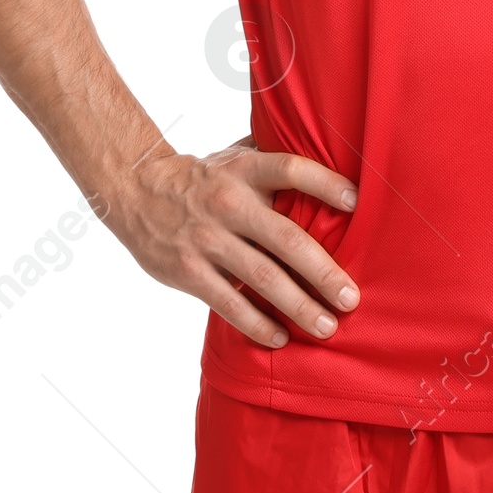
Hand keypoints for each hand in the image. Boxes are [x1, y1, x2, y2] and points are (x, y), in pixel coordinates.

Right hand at [105, 137, 360, 347]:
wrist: (135, 190)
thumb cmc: (204, 176)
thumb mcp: (235, 157)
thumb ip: (274, 161)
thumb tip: (331, 154)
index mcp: (245, 171)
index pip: (290, 170)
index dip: (324, 183)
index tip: (357, 202)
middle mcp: (229, 203)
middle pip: (286, 238)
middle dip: (323, 272)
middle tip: (351, 298)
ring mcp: (207, 239)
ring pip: (262, 278)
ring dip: (298, 306)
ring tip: (326, 326)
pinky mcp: (188, 271)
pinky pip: (229, 303)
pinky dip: (257, 324)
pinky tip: (280, 338)